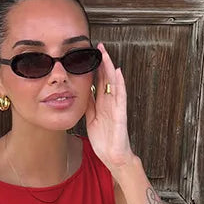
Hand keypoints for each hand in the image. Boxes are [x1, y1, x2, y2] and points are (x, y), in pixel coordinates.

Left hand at [85, 42, 134, 173]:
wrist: (113, 157)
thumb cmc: (104, 142)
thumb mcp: (91, 120)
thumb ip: (89, 106)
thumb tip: (82, 93)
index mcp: (103, 105)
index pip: (99, 82)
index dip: (95, 68)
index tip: (90, 54)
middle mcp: (110, 104)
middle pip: (107, 79)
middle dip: (103, 63)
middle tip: (99, 46)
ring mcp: (116, 108)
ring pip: (114, 84)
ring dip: (110, 68)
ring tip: (106, 54)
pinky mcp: (120, 115)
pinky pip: (121, 97)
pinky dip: (120, 84)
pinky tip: (118, 72)